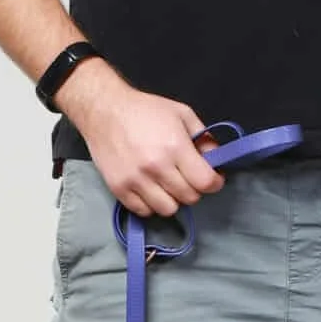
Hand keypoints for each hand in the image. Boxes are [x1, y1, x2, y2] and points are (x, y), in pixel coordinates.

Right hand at [60, 62, 222, 215]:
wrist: (104, 110)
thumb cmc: (144, 110)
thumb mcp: (182, 114)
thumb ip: (203, 137)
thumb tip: (216, 159)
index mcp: (175, 147)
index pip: (205, 182)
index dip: (214, 183)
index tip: (212, 178)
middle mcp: (156, 167)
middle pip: (189, 198)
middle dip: (194, 189)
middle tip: (187, 177)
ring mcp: (135, 180)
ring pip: (168, 209)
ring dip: (172, 199)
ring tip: (167, 184)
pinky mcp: (118, 188)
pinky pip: (144, 211)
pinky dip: (150, 204)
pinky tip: (150, 189)